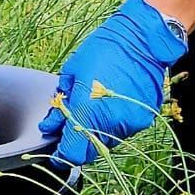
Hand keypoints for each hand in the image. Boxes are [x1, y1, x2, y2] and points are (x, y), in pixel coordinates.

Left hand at [37, 0, 187, 167]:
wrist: (142, 39)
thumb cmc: (103, 50)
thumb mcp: (72, 74)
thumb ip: (60, 105)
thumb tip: (50, 125)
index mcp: (88, 113)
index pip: (72, 155)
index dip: (62, 155)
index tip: (58, 148)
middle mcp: (110, 124)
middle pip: (90, 151)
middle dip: (79, 141)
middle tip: (75, 121)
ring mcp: (130, 124)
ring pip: (107, 141)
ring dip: (98, 131)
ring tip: (97, 105)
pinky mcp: (144, 119)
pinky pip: (124, 129)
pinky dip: (115, 122)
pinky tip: (114, 101)